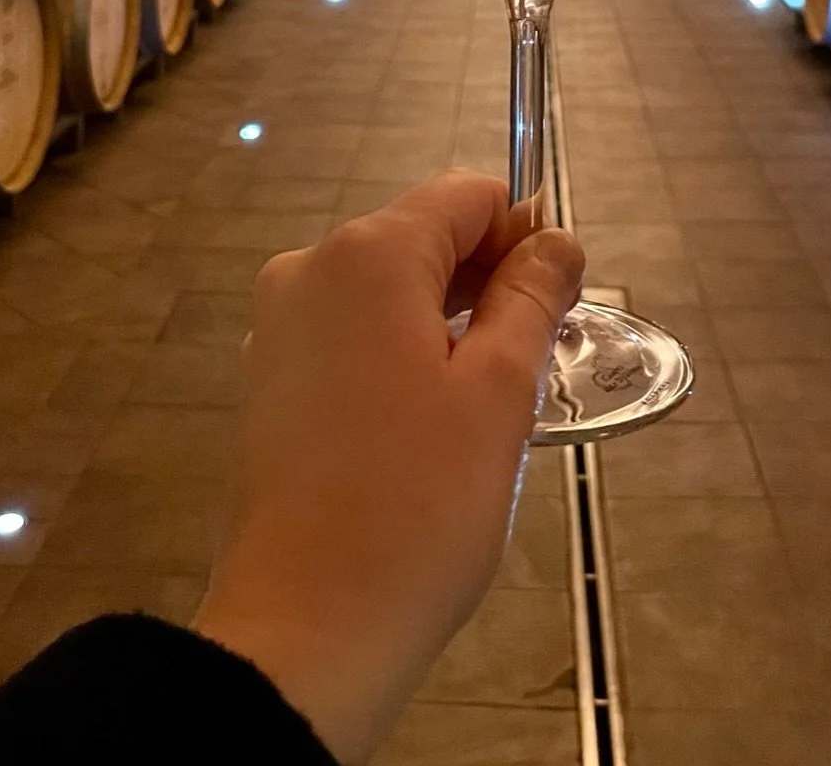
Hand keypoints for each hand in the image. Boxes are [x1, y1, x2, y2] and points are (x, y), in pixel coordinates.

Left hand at [194, 169, 584, 762]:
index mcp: (367, 255)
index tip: (562, 306)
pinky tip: (428, 432)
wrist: (303, 632)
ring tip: (486, 412)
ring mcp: (278, 327)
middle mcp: (309, 269)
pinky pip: (350, 337)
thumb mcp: (498, 394)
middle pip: (421, 237)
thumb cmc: (416, 506)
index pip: (465, 197)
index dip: (524, 235)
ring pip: (387, 292)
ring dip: (446, 326)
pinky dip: (400, 358)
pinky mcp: (267, 383)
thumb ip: (530, 299)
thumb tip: (554, 238)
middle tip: (535, 370)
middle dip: (487, 283)